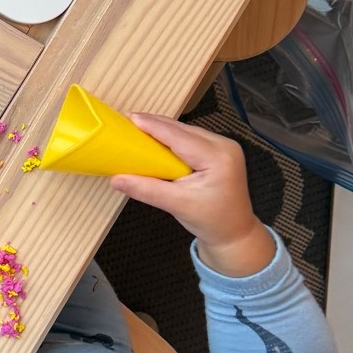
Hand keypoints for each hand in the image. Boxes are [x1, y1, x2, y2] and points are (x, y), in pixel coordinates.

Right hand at [110, 118, 274, 276]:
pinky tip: (157, 140)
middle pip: (183, 130)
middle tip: (128, 122)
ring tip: (138, 129)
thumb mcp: (177, 205)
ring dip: (163, 130)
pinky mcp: (220, 150)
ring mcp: (224, 147)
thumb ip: (146, 190)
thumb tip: (116, 179)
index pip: (179, 137)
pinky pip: (191, 138)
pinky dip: (173, 138)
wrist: (235, 233)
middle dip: (155, 125)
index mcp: (218, 158)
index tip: (130, 118)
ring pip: (187, 131)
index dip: (153, 126)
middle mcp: (224, 146)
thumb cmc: (212, 221)